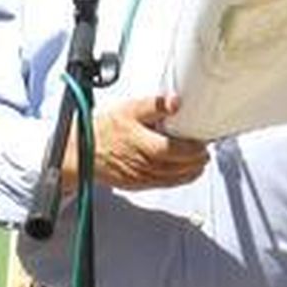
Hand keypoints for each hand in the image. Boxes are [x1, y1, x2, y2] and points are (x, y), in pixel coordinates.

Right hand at [67, 94, 208, 191]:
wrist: (82, 151)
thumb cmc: (102, 130)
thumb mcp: (129, 109)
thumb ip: (155, 105)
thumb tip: (175, 101)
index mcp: (144, 145)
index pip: (177, 151)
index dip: (194, 149)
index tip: (202, 143)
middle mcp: (144, 164)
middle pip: (179, 167)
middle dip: (196, 161)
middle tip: (204, 152)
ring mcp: (141, 177)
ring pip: (173, 179)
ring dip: (190, 172)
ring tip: (199, 164)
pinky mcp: (137, 184)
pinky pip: (163, 185)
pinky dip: (177, 180)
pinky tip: (182, 174)